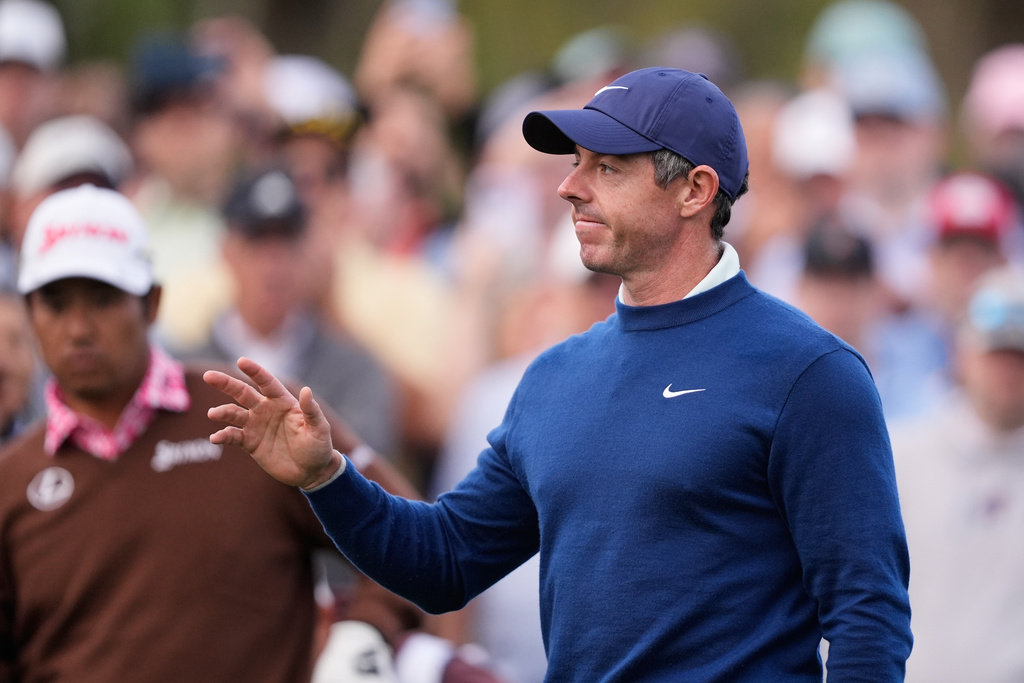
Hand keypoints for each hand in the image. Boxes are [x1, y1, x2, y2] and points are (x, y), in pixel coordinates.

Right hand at [204, 357, 340, 488]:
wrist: (311, 471)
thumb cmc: (318, 447)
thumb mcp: (319, 429)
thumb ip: (311, 411)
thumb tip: (306, 390)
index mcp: (283, 401)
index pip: (266, 382)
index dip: (254, 371)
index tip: (241, 361)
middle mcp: (266, 410)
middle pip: (243, 393)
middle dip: (226, 384)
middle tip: (208, 376)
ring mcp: (256, 426)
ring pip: (234, 414)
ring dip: (222, 412)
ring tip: (213, 414)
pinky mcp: (250, 443)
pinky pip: (233, 436)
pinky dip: (223, 436)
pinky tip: (215, 438)